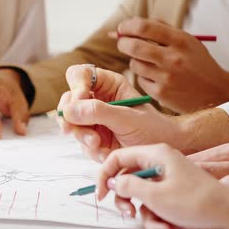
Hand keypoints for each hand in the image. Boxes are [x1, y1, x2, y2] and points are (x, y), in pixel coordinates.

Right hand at [58, 64, 183, 161]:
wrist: (159, 152)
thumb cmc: (152, 129)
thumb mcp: (127, 118)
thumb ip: (98, 112)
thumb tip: (69, 110)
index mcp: (108, 85)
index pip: (79, 75)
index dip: (76, 86)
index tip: (80, 100)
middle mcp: (97, 99)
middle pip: (68, 100)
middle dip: (72, 117)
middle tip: (74, 129)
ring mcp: (93, 119)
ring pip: (70, 123)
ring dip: (82, 136)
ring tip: (99, 144)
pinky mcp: (92, 137)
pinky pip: (79, 142)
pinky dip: (90, 149)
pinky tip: (105, 152)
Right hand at [96, 144, 228, 228]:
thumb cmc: (197, 201)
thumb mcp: (155, 195)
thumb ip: (128, 185)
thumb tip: (113, 181)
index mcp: (155, 154)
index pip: (118, 157)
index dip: (105, 175)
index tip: (101, 194)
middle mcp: (160, 163)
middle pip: (128, 178)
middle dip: (127, 200)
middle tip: (129, 214)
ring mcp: (168, 178)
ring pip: (141, 196)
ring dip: (147, 216)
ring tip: (162, 228)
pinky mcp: (174, 193)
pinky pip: (156, 205)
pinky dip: (160, 219)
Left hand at [115, 18, 228, 112]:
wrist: (216, 92)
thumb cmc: (197, 63)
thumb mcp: (187, 41)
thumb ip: (162, 29)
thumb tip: (130, 24)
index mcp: (180, 40)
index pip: (145, 27)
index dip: (128, 26)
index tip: (123, 27)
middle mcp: (173, 58)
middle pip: (133, 46)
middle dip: (123, 43)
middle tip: (123, 43)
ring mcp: (166, 78)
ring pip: (134, 64)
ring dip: (136, 61)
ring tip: (149, 63)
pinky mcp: (161, 93)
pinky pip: (140, 80)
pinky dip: (144, 77)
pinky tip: (157, 78)